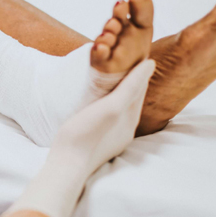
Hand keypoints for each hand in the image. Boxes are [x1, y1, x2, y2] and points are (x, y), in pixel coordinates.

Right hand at [48, 59, 155, 176]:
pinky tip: (96, 103)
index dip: (137, 69)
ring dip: (117, 92)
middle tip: (120, 58)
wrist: (66, 166)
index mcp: (130, 119)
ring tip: (108, 77)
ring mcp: (111, 137)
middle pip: (130, 98)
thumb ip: (131, 87)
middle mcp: (125, 129)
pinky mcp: (96, 142)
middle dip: (128, 80)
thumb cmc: (85, 135)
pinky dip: (106, 105)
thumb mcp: (111, 107)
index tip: (132, 51)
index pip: (139, 87)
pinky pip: (106, 118)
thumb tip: (150, 64)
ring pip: (118, 109)